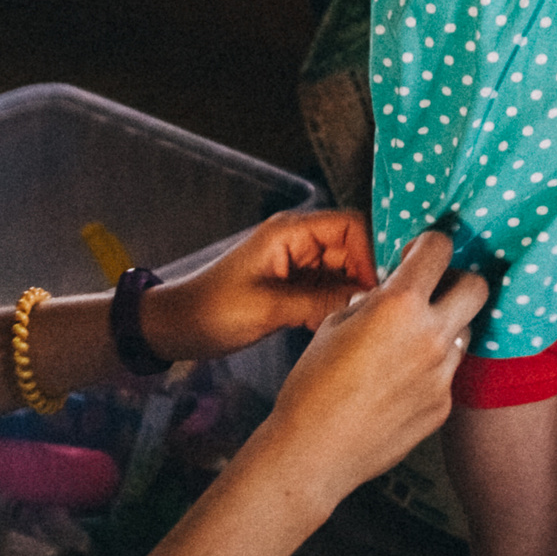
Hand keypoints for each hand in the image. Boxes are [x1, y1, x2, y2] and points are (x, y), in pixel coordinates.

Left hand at [142, 207, 377, 362]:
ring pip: (344, 272)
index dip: (372, 252)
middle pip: (353, 248)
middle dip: (366, 277)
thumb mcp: (268, 308)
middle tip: (373, 311)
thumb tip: (367, 302)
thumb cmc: (212, 311)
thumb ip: (320, 303)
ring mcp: (296, 264)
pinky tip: (330, 329)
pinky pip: (329, 290)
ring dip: (352, 295)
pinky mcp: (293, 286)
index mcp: (291, 232)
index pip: (351, 225)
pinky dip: (336, 307)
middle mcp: (298, 242)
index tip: (381, 288)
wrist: (175, 327)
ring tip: (352, 323)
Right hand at [239, 230, 488, 507]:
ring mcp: (443, 374)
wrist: (314, 451)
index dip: (428, 244)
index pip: (440, 249)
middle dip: (457, 280)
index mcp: (400, 305)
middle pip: (477, 287)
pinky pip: (448, 373)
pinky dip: (431, 369)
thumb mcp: (334, 323)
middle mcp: (432, 336)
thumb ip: (372, 302)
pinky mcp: (443, 406)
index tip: (417, 252)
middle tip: (431, 291)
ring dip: (444, 328)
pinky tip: (399, 383)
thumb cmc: (313, 384)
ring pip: (464, 332)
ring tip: (408, 343)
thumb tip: (388, 294)